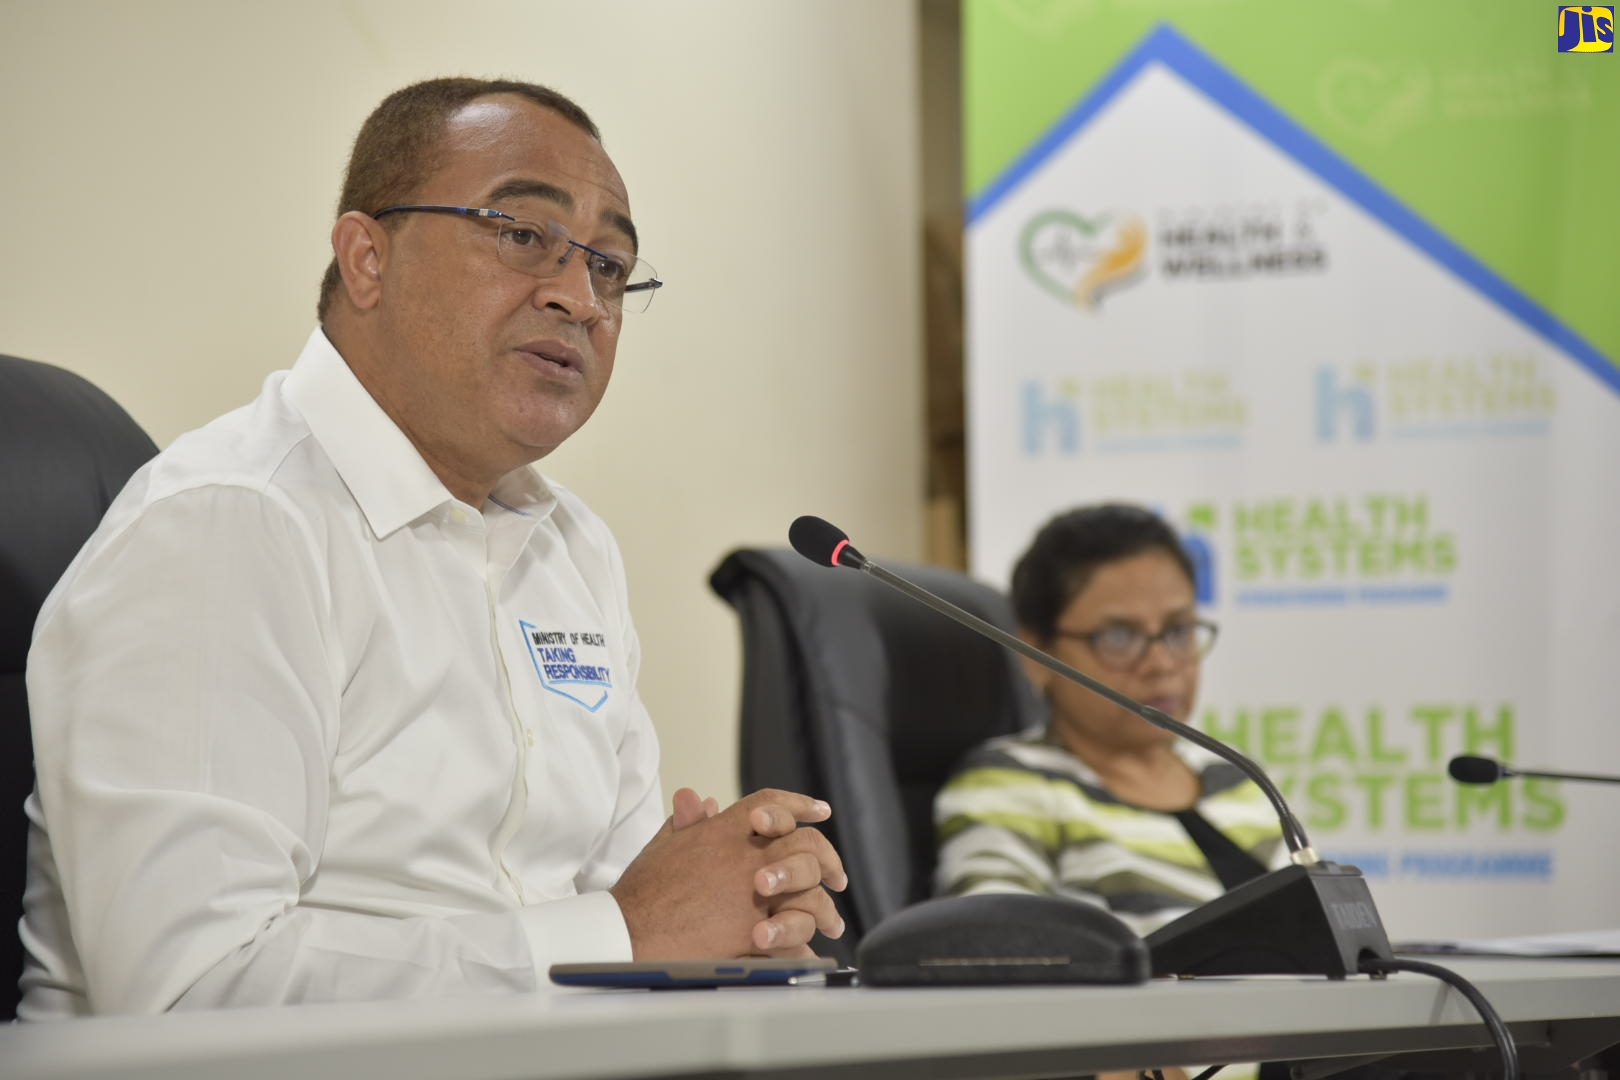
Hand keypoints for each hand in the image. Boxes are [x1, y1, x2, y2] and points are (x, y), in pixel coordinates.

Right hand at [611, 788, 847, 959]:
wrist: (627, 931)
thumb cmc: (641, 891)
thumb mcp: (663, 845)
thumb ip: (687, 822)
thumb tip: (701, 800)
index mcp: (724, 832)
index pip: (772, 804)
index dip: (799, 804)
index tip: (820, 811)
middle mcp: (745, 858)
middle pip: (805, 844)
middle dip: (827, 857)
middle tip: (836, 874)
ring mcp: (752, 896)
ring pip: (810, 891)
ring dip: (825, 906)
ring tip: (832, 920)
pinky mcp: (752, 933)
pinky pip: (796, 935)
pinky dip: (807, 943)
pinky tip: (812, 949)